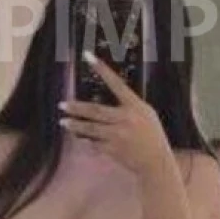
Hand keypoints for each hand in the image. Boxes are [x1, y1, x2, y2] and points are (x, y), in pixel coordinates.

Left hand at [59, 52, 173, 178]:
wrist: (156, 162)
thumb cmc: (152, 135)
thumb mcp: (146, 114)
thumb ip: (129, 106)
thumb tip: (108, 98)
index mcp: (135, 106)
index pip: (117, 83)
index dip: (102, 69)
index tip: (88, 56)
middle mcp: (126, 119)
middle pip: (95, 110)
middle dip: (77, 107)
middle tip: (62, 104)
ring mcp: (118, 135)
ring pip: (90, 128)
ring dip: (75, 125)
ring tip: (63, 122)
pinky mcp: (113, 150)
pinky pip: (94, 143)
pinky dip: (86, 140)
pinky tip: (79, 138)